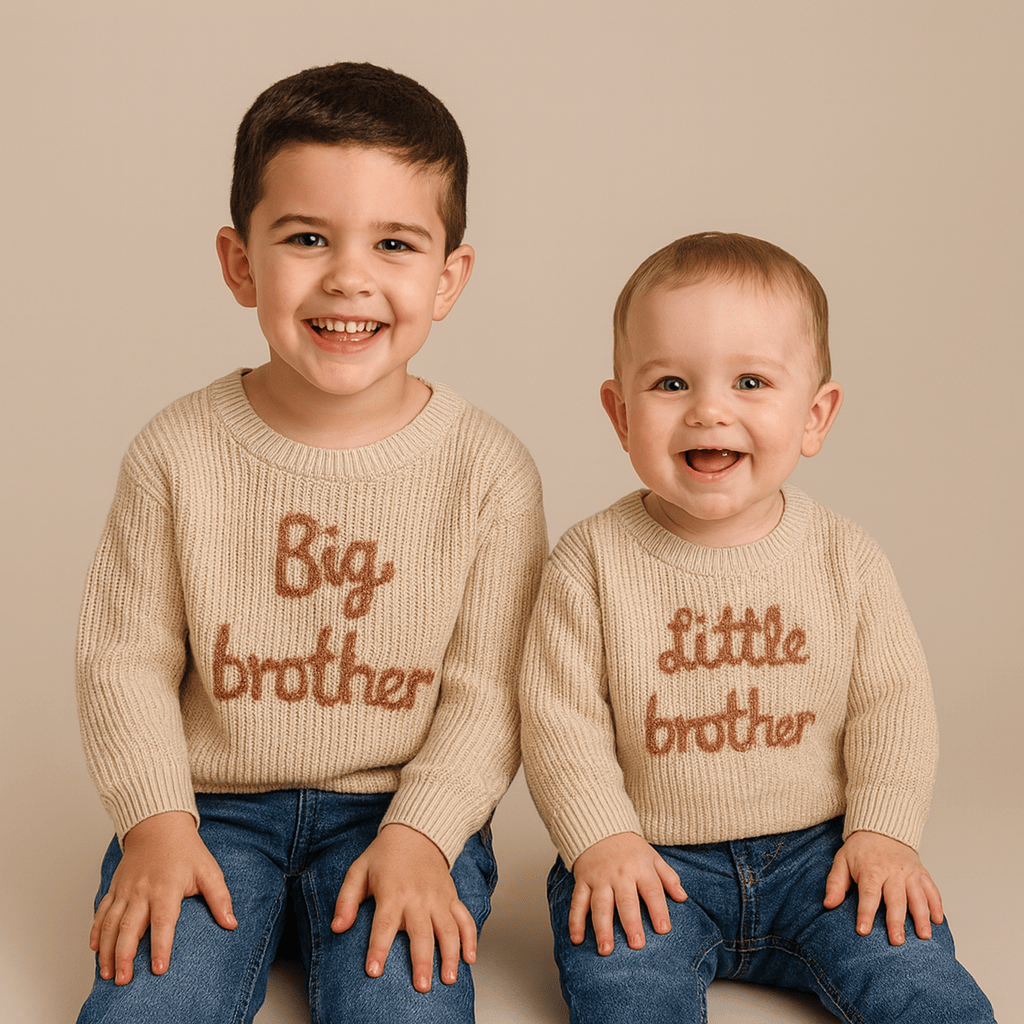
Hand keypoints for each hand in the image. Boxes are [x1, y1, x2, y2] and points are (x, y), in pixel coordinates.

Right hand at [90, 811, 236, 984]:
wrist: (159, 825)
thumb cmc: (186, 850)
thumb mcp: (208, 870)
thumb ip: (220, 898)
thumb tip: (231, 923)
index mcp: (166, 888)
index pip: (163, 921)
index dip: (161, 946)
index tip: (159, 969)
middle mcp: (142, 891)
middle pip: (130, 927)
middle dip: (124, 956)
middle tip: (123, 980)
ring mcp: (125, 890)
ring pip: (110, 924)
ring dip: (107, 950)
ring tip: (107, 974)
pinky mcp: (114, 888)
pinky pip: (101, 912)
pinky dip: (95, 932)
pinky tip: (95, 949)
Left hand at [331, 823, 476, 992]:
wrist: (417, 832)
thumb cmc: (384, 855)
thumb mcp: (358, 871)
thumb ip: (346, 900)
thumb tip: (337, 928)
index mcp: (392, 893)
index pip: (383, 924)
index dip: (378, 948)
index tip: (374, 971)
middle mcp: (417, 897)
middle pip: (421, 932)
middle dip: (422, 960)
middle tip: (422, 986)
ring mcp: (438, 898)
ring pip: (448, 928)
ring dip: (450, 954)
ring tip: (449, 979)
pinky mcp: (451, 896)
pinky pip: (465, 918)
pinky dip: (471, 937)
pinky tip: (470, 958)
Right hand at [569, 832, 686, 954]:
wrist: (600, 828)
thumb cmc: (630, 849)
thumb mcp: (653, 857)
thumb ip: (669, 878)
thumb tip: (683, 898)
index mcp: (640, 869)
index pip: (652, 891)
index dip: (658, 910)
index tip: (663, 930)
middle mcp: (619, 875)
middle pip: (626, 901)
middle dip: (631, 922)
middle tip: (636, 945)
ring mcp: (599, 878)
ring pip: (600, 905)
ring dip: (602, 928)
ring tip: (606, 950)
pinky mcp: (582, 881)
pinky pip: (578, 902)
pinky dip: (575, 921)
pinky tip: (577, 939)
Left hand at [824, 830, 943, 944]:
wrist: (881, 829)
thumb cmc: (860, 850)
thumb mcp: (842, 860)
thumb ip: (835, 883)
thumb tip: (828, 904)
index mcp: (871, 869)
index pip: (868, 894)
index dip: (865, 913)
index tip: (863, 931)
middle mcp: (893, 872)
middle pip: (895, 899)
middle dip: (896, 921)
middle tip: (897, 941)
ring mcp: (910, 873)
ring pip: (918, 896)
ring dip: (922, 916)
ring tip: (924, 936)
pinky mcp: (922, 873)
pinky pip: (932, 890)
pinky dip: (936, 905)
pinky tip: (938, 921)